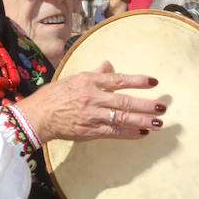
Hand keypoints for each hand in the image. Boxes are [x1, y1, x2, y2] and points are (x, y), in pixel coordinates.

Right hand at [16, 61, 164, 142]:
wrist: (37, 116)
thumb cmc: (54, 96)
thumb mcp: (74, 79)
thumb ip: (94, 73)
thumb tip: (108, 64)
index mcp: (88, 81)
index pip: (118, 79)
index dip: (137, 81)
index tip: (153, 82)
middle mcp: (92, 97)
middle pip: (124, 102)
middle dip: (145, 105)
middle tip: (161, 108)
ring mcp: (91, 116)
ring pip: (122, 119)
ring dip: (142, 121)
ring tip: (158, 122)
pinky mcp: (89, 131)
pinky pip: (114, 133)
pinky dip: (129, 133)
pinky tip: (142, 133)